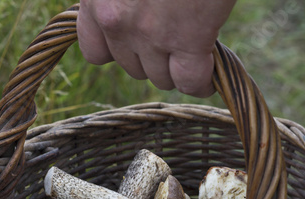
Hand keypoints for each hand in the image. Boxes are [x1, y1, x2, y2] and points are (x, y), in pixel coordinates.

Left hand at [77, 0, 235, 97]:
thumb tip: (137, 10)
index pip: (95, 54)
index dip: (119, 51)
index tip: (136, 42)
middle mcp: (116, 22)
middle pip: (133, 67)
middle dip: (151, 57)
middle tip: (172, 40)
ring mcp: (150, 35)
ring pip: (160, 78)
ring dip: (175, 69)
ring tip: (191, 51)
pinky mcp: (188, 39)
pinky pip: (191, 81)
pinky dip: (201, 83)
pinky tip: (209, 77)